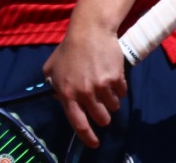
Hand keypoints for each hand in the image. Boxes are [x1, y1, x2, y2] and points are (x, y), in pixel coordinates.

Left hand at [43, 22, 127, 147]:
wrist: (89, 31)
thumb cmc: (69, 49)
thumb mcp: (52, 67)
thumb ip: (53, 85)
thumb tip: (61, 101)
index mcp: (66, 92)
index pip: (78, 122)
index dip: (87, 137)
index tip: (94, 143)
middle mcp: (84, 92)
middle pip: (101, 118)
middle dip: (103, 116)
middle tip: (101, 107)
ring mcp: (101, 86)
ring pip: (113, 107)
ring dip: (111, 101)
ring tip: (105, 86)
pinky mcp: (116, 79)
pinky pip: (122, 94)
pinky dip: (119, 89)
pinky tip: (112, 77)